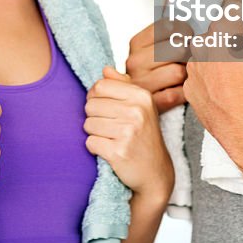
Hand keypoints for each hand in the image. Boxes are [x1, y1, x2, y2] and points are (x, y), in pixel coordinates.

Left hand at [84, 67, 173, 201]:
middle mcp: (137, 111)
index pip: (100, 86)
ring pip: (88, 124)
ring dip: (94, 133)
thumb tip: (105, 69)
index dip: (95, 97)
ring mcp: (128, 132)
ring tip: (110, 139)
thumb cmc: (144, 136)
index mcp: (141, 96)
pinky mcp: (119, 152)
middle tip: (109, 128)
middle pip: (91, 104)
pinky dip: (95, 148)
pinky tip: (109, 151)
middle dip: (94, 117)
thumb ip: (122, 85)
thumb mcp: (140, 106)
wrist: (155, 173)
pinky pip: (90, 143)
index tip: (104, 109)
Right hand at [125, 17, 191, 112]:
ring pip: (180, 72)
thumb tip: (206, 17)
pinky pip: (179, 93)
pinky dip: (185, 92)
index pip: (169, 26)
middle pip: (178, 48)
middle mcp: (134, 61)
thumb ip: (173, 31)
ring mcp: (141, 83)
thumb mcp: (155, 45)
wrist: (136, 101)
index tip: (187, 39)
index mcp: (136, 43)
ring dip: (187, 74)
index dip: (185, 32)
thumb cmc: (155, 69)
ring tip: (184, 76)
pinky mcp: (151, 102)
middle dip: (189, 54)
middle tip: (188, 59)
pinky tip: (181, 90)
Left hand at [183, 0, 242, 150]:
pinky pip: (198, 81)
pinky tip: (223, 91)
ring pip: (204, 58)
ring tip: (237, 77)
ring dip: (216, 62)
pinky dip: (208, 83)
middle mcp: (202, 46)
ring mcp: (193, 70)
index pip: (231, 15)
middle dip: (229, 43)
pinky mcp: (189, 91)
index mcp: (222, 30)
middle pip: (216, 36)